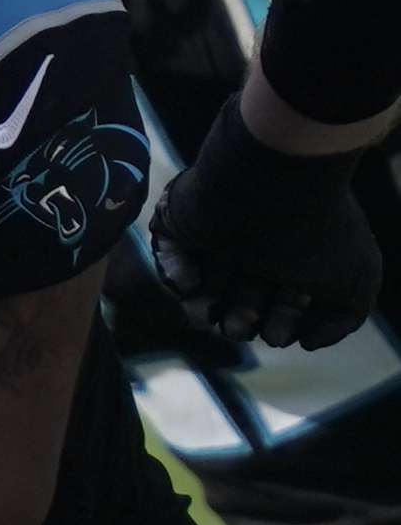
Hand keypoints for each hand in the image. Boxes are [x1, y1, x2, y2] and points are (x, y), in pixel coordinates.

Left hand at [151, 107, 383, 350]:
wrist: (273, 183)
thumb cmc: (316, 234)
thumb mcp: (353, 282)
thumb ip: (339, 319)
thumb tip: (308, 341)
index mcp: (298, 256)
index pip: (285, 300)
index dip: (281, 324)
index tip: (278, 335)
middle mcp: (258, 244)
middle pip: (241, 296)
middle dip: (238, 322)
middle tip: (238, 328)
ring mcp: (218, 232)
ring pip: (203, 283)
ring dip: (203, 308)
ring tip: (208, 314)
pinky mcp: (182, 221)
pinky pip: (171, 255)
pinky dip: (176, 276)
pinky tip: (190, 285)